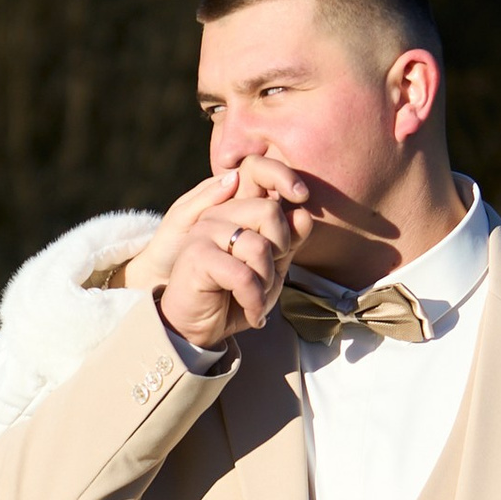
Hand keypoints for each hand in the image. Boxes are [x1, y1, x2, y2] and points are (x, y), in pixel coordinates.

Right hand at [150, 159, 315, 349]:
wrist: (197, 328)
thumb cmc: (233, 296)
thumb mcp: (270, 268)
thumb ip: (287, 241)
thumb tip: (302, 213)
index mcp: (236, 209)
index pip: (260, 170)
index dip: (285, 177)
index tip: (303, 195)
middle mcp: (218, 213)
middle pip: (269, 210)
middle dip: (279, 250)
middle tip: (268, 277)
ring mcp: (204, 231)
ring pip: (259, 246)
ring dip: (266, 282)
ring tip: (256, 299)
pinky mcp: (197, 255)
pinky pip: (243, 274)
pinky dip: (253, 299)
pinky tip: (250, 311)